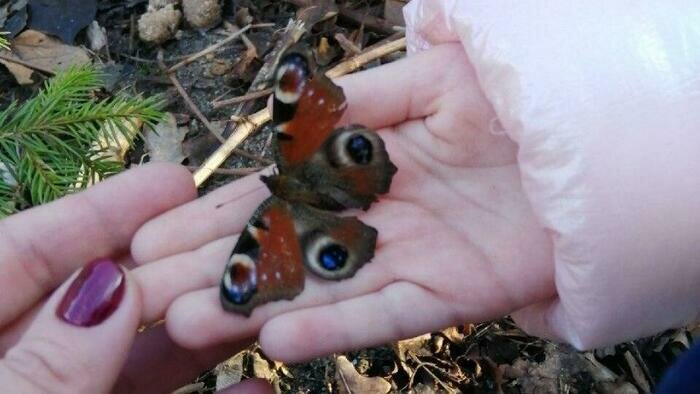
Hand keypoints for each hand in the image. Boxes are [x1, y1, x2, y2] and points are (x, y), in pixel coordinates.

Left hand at [0, 164, 270, 392]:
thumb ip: (46, 365)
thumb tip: (112, 287)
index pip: (21, 253)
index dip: (98, 212)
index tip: (174, 181)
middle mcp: (14, 370)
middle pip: (95, 303)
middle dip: (165, 268)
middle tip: (234, 235)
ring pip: (133, 361)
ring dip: (199, 332)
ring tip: (256, 299)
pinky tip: (258, 385)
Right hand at [131, 44, 554, 362]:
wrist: (586, 141)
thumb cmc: (508, 100)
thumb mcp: (426, 83)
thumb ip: (358, 105)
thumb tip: (288, 115)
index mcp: (360, 168)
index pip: (270, 194)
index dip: (209, 214)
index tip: (149, 235)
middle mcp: (372, 219)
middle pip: (280, 249)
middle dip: (210, 269)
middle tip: (142, 295)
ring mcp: (408, 258)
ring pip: (319, 289)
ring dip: (256, 307)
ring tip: (190, 322)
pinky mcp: (450, 292)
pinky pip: (384, 313)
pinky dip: (335, 328)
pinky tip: (279, 340)